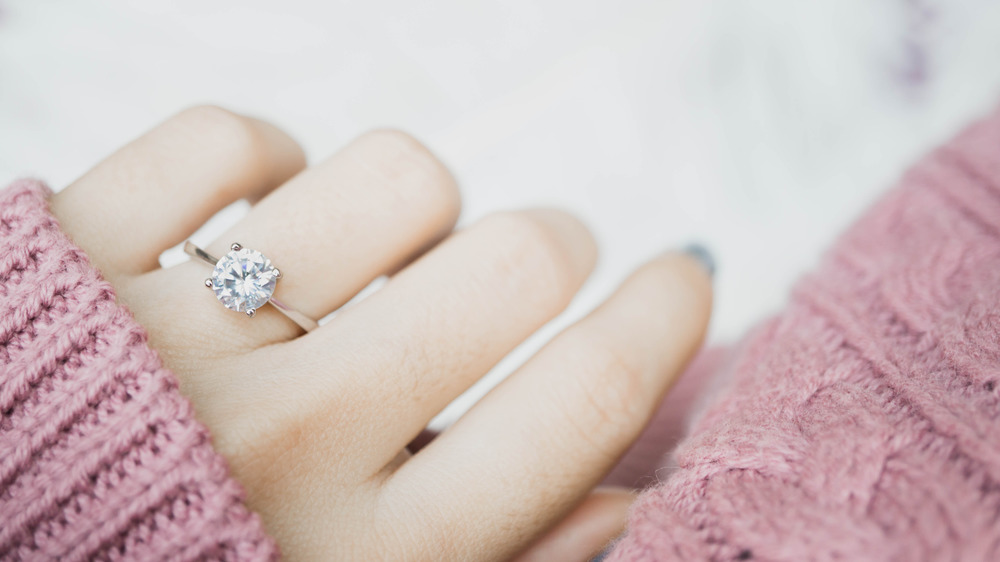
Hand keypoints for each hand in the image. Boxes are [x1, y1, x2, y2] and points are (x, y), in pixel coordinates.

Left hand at [49, 106, 711, 560]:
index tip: (685, 276)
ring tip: (391, 255)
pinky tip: (272, 213)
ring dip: (423, 207)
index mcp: (377, 558)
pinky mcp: (73, 259)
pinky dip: (271, 161)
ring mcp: (177, 339)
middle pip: (518, 264)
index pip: (583, 401)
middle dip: (562, 245)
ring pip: (395, 178)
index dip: (668, 319)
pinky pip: (226, 141)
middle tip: (542, 258)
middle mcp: (291, 443)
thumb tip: (637, 491)